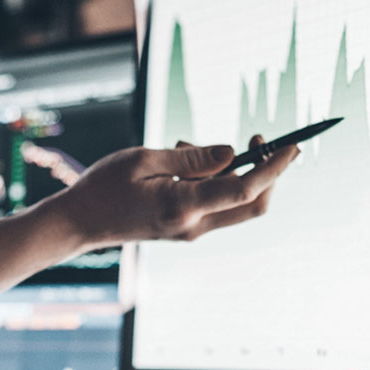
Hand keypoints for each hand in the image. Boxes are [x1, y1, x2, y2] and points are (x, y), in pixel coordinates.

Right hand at [53, 137, 298, 246]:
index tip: (291, 145)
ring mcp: (190, 231)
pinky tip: (180, 164)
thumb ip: (191, 158)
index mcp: (182, 206)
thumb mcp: (144, 159)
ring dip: (228, 170)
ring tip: (184, 147)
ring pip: (234, 203)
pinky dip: (213, 180)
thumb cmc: (103, 187)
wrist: (79, 223)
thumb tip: (232, 152)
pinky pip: (215, 203)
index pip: (244, 189)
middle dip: (267, 173)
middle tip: (259, 138)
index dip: (274, 167)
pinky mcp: (185, 228)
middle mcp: (192, 225)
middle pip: (252, 205)